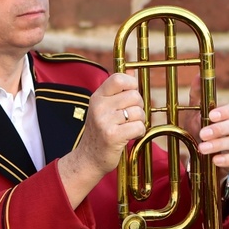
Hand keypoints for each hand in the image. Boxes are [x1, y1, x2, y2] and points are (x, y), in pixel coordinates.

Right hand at [58, 73, 144, 206]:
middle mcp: (99, 106)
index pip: (118, 78)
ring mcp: (105, 121)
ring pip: (138, 112)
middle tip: (130, 117)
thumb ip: (118, 90)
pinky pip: (139, 127)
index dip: (132, 84)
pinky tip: (129, 136)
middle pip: (134, 96)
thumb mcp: (104, 107)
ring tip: (128, 127)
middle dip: (139, 107)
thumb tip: (133, 71)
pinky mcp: (112, 136)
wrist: (88, 158)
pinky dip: (139, 132)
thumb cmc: (101, 132)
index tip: (132, 95)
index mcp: (97, 97)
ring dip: (139, 121)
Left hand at [183, 74, 228, 179]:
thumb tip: (198, 75)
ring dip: (218, 145)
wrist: (197, 156)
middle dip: (219, 129)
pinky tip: (215, 160)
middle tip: (203, 133)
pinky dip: (227, 160)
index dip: (225, 112)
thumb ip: (197, 96)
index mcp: (226, 117)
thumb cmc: (198, 131)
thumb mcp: (194, 113)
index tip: (211, 114)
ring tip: (202, 148)